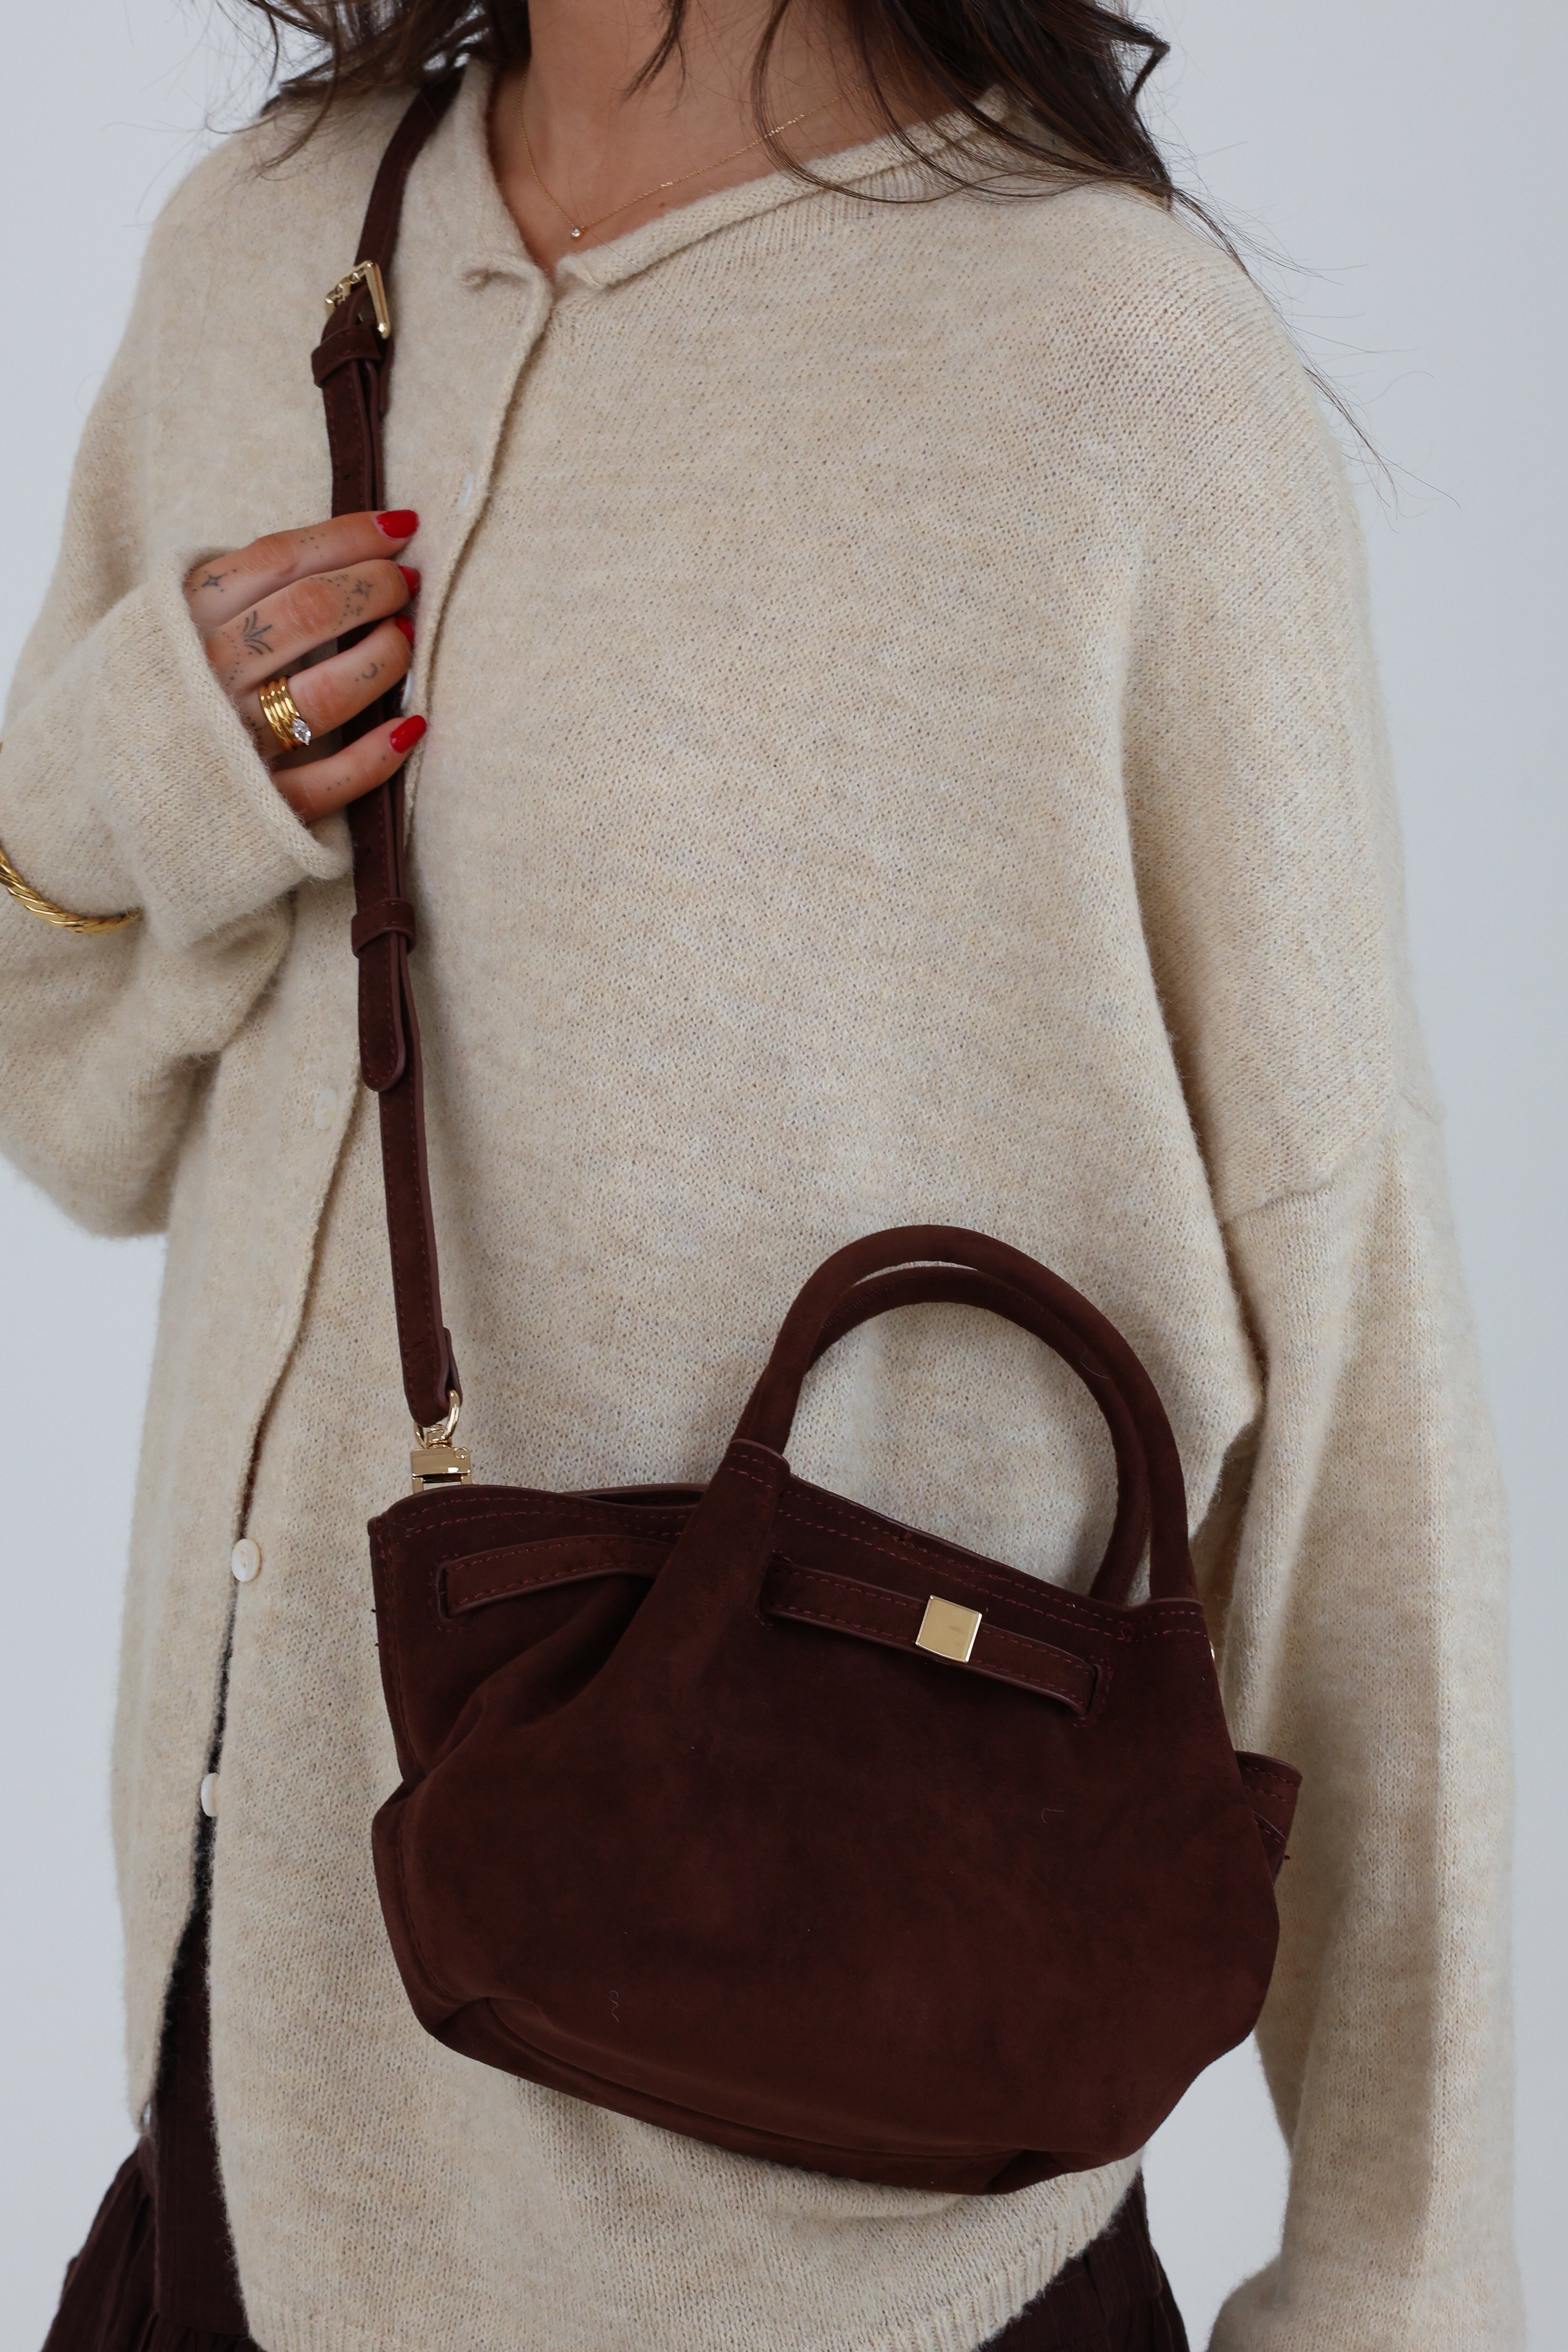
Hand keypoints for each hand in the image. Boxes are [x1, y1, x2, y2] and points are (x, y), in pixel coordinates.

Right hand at [183, 510, 425, 822]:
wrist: (87, 783)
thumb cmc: (156, 685)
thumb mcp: (168, 617)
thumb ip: (233, 588)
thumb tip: (337, 551)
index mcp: (182, 618)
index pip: (279, 559)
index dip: (350, 537)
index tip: (401, 525)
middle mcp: (207, 676)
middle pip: (311, 614)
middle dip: (375, 588)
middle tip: (405, 582)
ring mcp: (234, 743)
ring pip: (329, 695)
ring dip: (384, 660)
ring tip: (405, 639)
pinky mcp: (261, 806)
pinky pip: (333, 781)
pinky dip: (380, 753)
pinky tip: (411, 725)